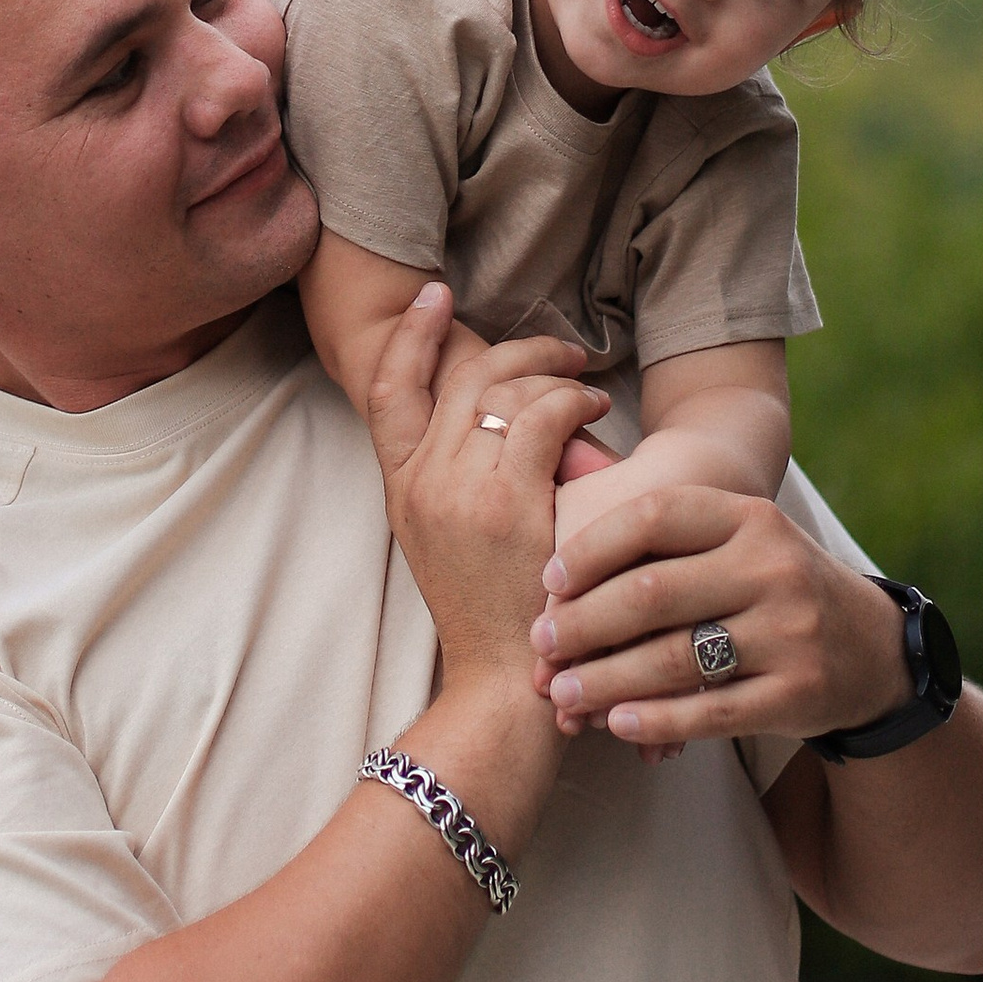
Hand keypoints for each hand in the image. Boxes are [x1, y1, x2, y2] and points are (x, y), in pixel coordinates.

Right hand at [365, 286, 603, 711]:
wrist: (502, 685)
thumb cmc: (491, 617)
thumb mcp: (441, 544)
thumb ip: (451, 481)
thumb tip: (489, 420)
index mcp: (400, 488)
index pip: (386, 388)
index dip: (408, 335)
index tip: (435, 296)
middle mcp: (422, 481)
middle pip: (460, 375)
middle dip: (516, 346)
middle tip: (561, 348)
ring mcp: (461, 490)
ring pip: (504, 389)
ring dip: (554, 373)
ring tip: (588, 385)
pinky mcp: (509, 503)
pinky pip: (544, 417)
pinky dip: (574, 400)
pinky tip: (596, 412)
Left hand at [529, 451, 912, 753]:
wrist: (872, 646)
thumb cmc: (773, 585)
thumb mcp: (738, 538)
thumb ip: (665, 536)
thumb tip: (553, 553)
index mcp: (748, 517)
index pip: (655, 517)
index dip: (591, 549)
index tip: (548, 581)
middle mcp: (772, 566)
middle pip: (653, 592)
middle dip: (583, 624)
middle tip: (541, 646)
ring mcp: (789, 631)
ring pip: (674, 658)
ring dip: (605, 680)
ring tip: (562, 693)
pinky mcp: (798, 692)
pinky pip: (711, 712)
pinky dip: (656, 720)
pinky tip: (616, 723)